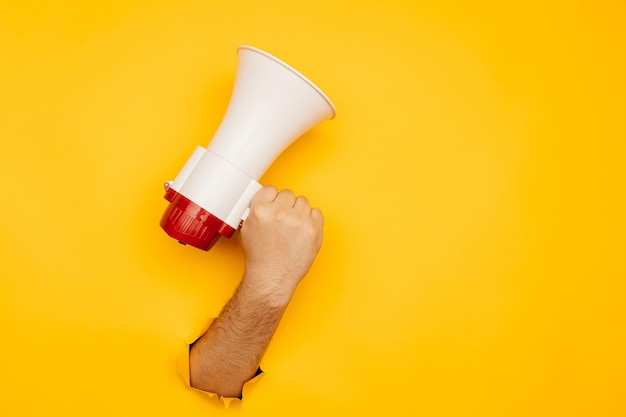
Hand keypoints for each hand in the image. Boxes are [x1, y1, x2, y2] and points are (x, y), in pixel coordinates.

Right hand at [240, 186, 323, 305]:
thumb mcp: (247, 229)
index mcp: (261, 211)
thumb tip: (266, 200)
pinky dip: (311, 220)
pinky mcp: (313, 229)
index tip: (274, 205)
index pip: (270, 189)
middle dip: (286, 206)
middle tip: (283, 221)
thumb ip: (256, 211)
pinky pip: (316, 212)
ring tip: (292, 228)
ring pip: (303, 201)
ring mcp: (298, 220)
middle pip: (288, 194)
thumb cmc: (260, 257)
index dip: (272, 198)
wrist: (272, 278)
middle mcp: (280, 213)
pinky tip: (302, 231)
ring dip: (299, 212)